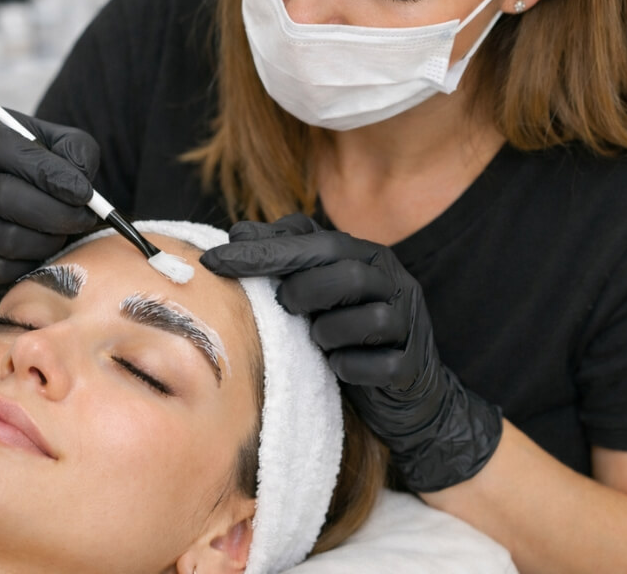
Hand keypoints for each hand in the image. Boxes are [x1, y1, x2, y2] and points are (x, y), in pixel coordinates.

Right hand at [0, 107, 101, 327]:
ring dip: (45, 241)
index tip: (84, 193)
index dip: (49, 173)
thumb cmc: (35, 169)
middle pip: (2, 196)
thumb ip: (77, 150)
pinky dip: (29, 264)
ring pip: (2, 237)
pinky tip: (41, 250)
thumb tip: (79, 178)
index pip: (5, 149)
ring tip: (63, 233)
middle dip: (54, 213)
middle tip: (84, 219)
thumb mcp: (58, 145)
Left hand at [200, 214, 502, 491]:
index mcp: (367, 256)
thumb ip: (286, 258)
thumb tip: (239, 230)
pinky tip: (338, 369)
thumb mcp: (318, 292)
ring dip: (329, 332)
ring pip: (370, 318)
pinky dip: (350, 368)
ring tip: (318, 341)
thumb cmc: (350, 335)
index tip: (215, 260)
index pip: (314, 240)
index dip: (264, 250)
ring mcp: (408, 323)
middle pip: (346, 272)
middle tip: (286, 307)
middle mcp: (392, 282)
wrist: (406, 396)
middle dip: (304, 291)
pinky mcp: (411, 366)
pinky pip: (380, 365)